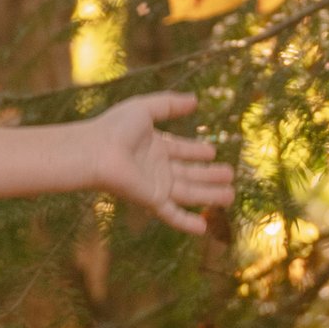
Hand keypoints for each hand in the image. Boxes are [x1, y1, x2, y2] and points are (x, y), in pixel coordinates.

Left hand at [90, 91, 235, 237]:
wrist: (97, 151)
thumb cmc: (115, 128)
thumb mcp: (146, 108)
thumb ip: (170, 103)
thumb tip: (195, 100)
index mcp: (154, 146)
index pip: (180, 150)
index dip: (196, 151)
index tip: (213, 152)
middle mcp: (156, 167)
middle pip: (189, 173)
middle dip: (210, 175)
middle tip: (230, 174)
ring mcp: (155, 185)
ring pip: (189, 193)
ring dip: (210, 195)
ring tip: (231, 196)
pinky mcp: (151, 200)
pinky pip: (172, 214)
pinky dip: (187, 222)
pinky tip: (203, 227)